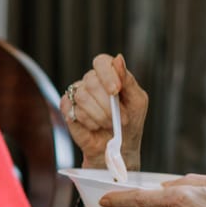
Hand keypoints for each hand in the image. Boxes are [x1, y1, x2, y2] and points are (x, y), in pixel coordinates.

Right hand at [61, 54, 146, 169]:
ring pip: (82, 97)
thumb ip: (128, 80)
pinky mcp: (67, 108)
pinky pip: (73, 110)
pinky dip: (88, 122)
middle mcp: (91, 81)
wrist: (119, 147)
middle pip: (91, 81)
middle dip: (108, 104)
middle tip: (119, 118)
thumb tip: (118, 59)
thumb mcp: (137, 101)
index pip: (102, 62)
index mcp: (109, 74)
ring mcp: (77, 93)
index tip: (115, 91)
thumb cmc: (130, 122)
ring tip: (108, 124)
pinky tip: (94, 126)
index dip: (107, 75)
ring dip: (100, 115)